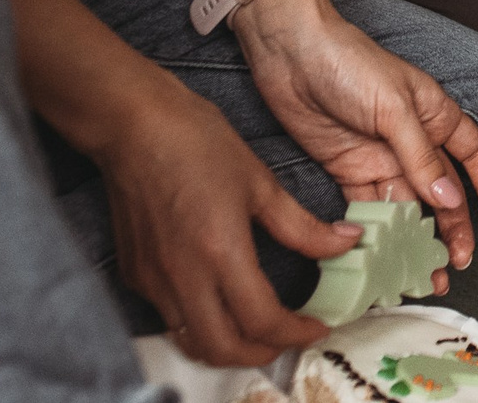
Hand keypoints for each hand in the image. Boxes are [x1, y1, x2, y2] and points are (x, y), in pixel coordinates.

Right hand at [94, 75, 360, 367]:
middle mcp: (182, 274)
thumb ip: (303, 225)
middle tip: (289, 337)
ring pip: (192, 341)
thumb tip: (345, 241)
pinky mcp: (135, 274)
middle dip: (262, 354)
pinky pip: (170, 317)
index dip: (296, 333)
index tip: (316, 325)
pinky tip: (220, 301)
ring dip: (229, 346)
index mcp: (220, 250)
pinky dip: (200, 323)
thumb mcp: (260, 182)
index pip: (262, 320)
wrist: (132, 124)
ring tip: (258, 328)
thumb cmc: (193, 141)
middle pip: (224, 349)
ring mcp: (153, 279)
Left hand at [230, 0, 477, 279]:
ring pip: (406, 206)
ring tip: (419, 272)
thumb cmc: (350, 62)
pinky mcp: (348, 170)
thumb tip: (448, 197)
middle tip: (454, 262)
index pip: (474, 154)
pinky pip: (369, 208)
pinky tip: (383, 255)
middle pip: (440, 191)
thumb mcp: (394, 107)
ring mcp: (380, 157)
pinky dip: (377, 233)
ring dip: (413, 239)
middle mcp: (411, 140)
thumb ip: (421, 155)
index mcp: (435, 115)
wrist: (291, 55)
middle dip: (451, 227)